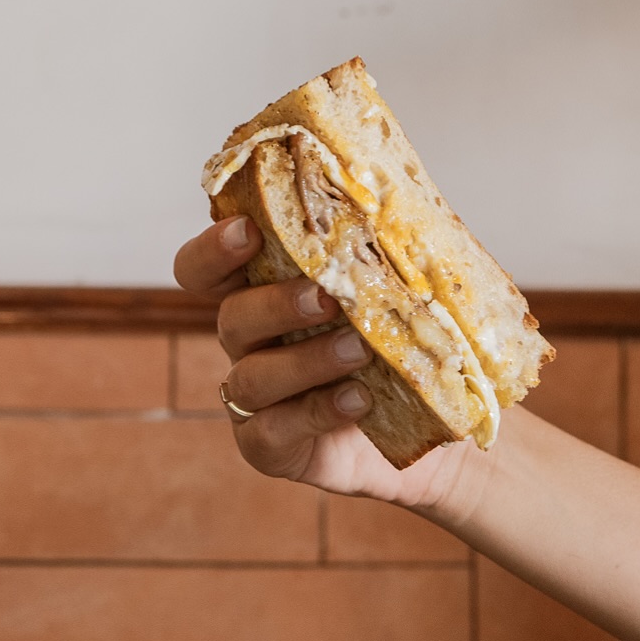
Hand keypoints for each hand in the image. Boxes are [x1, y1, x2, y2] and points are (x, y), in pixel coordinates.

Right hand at [174, 215, 481, 511]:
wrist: (435, 427)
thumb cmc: (404, 340)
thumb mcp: (394, 288)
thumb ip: (380, 247)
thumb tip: (398, 195)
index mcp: (260, 290)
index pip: (205, 268)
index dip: (213, 249)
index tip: (247, 230)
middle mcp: (248, 341)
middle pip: (230, 316)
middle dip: (275, 304)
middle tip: (325, 295)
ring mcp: (255, 397)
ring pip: (250, 376)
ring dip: (304, 361)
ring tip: (358, 349)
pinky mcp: (270, 445)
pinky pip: (271, 430)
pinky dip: (315, 412)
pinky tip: (357, 400)